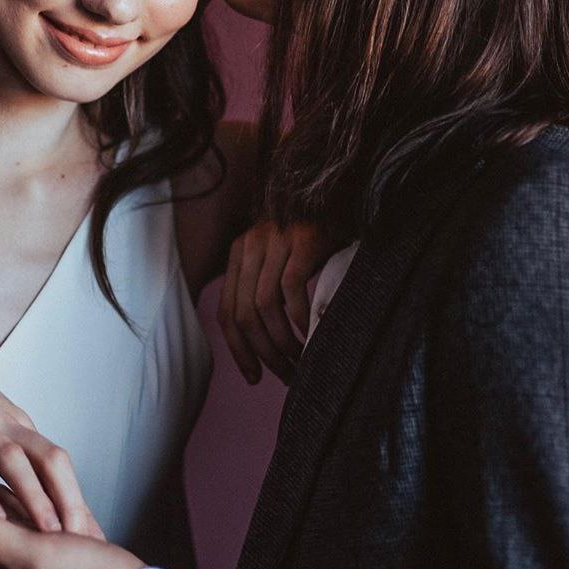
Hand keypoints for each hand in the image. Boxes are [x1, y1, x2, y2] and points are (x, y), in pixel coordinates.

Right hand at [0, 324, 102, 535]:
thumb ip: (9, 447)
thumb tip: (34, 484)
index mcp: (15, 423)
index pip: (55, 460)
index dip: (74, 494)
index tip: (88, 528)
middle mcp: (1, 423)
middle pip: (47, 459)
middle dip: (66, 498)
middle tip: (80, 535)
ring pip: (11, 460)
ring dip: (32, 496)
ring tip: (47, 530)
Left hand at [217, 221, 335, 384]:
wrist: (341, 192)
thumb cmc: (313, 236)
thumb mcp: (279, 259)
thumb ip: (265, 288)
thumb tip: (263, 342)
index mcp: (239, 254)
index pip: (227, 312)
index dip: (238, 350)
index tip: (254, 376)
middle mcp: (250, 245)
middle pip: (243, 314)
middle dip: (262, 352)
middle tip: (284, 373)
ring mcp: (275, 240)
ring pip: (264, 305)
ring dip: (281, 341)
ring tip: (299, 359)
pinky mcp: (303, 238)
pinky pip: (291, 287)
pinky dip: (299, 317)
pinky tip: (310, 333)